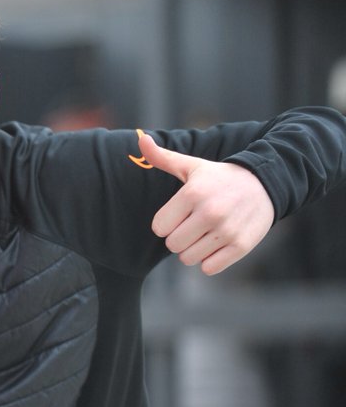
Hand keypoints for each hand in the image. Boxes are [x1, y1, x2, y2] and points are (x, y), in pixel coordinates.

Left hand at [138, 131, 274, 274]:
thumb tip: (140, 138)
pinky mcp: (241, 246)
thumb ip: (163, 157)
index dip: (167, 223)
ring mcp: (227, 230)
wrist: (265, 184)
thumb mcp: (191, 166)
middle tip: (194, 224)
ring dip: (193, 250)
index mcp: (192, 194)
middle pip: (172, 245)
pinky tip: (218, 243)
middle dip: (179, 237)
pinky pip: (209, 268)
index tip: (181, 213)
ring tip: (207, 232)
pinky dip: (210, 261)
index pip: (159, 228)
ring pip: (188, 259)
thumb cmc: (219, 178)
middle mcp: (210, 212)